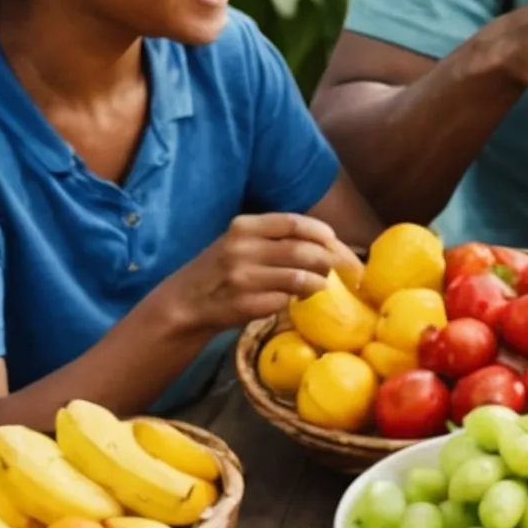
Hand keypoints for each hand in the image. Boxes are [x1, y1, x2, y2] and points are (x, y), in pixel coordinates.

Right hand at [156, 213, 358, 334]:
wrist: (186, 301)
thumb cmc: (222, 268)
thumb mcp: (241, 241)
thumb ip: (276, 237)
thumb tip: (328, 241)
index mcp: (244, 227)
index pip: (293, 223)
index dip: (321, 232)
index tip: (334, 240)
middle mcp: (242, 249)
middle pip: (304, 251)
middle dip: (330, 261)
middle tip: (342, 270)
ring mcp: (243, 278)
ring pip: (300, 277)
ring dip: (318, 283)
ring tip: (320, 285)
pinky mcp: (246, 304)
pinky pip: (285, 300)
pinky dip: (296, 300)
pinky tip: (294, 300)